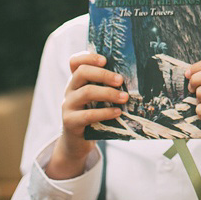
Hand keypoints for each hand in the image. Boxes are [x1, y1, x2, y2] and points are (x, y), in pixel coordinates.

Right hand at [46, 52, 127, 179]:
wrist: (77, 142)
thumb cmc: (93, 116)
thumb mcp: (97, 99)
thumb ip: (106, 87)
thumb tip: (132, 78)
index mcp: (76, 81)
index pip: (75, 61)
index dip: (88, 57)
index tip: (105, 60)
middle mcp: (69, 90)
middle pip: (82, 72)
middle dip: (103, 74)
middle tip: (120, 80)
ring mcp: (68, 105)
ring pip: (86, 92)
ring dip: (108, 93)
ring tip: (124, 97)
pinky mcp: (70, 122)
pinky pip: (88, 115)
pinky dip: (105, 112)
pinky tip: (117, 112)